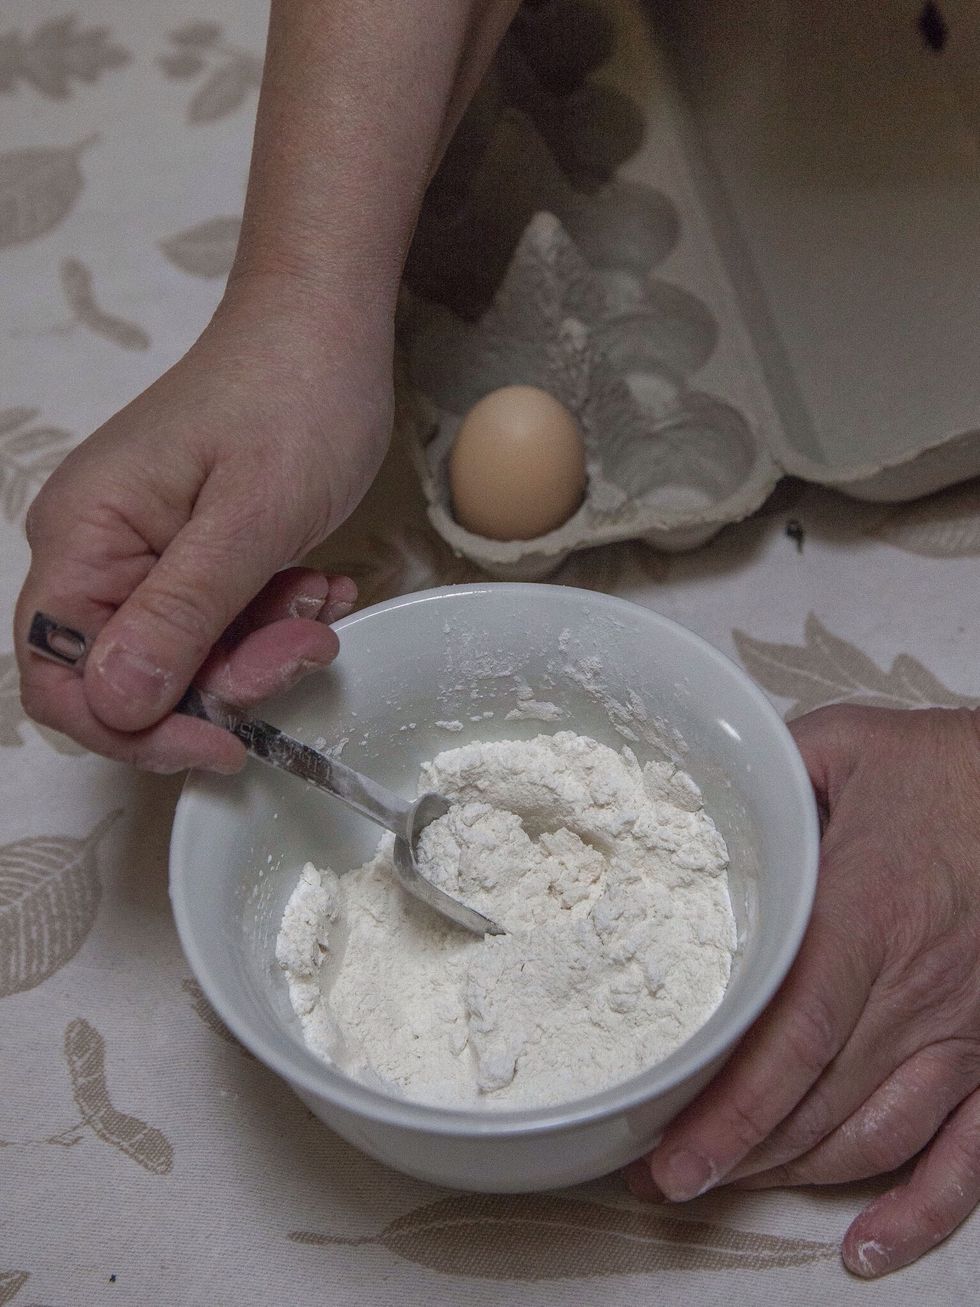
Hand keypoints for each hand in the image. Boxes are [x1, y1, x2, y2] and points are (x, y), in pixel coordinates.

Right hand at [15, 284, 391, 771]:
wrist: (326, 329)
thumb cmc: (291, 397)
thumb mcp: (249, 517)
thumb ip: (182, 614)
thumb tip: (116, 705)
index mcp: (83, 537)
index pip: (59, 678)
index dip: (133, 731)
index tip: (223, 741)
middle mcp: (97, 553)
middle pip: (133, 678)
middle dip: (227, 681)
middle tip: (302, 642)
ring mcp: (144, 555)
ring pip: (189, 659)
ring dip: (263, 648)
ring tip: (319, 597)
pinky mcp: (190, 555)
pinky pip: (220, 625)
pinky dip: (272, 622)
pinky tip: (319, 584)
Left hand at [626, 705, 979, 1277]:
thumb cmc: (954, 769)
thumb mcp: (846, 745)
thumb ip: (766, 776)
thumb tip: (693, 794)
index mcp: (868, 918)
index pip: (788, 1038)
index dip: (728, 1112)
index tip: (670, 1161)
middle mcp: (917, 993)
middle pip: (817, 1105)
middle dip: (734, 1156)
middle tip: (662, 1176)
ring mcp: (966, 1036)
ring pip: (872, 1140)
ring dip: (795, 1177)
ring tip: (728, 1189)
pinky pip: (966, 1161)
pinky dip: (918, 1216)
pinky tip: (866, 1249)